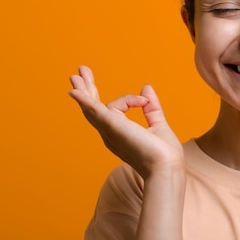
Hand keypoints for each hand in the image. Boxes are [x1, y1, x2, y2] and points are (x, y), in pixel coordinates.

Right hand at [68, 66, 183, 178]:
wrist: (166, 167)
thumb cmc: (163, 154)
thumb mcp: (158, 125)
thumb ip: (151, 108)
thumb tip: (146, 88)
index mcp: (119, 134)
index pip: (114, 109)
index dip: (129, 99)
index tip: (144, 99)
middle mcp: (110, 133)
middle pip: (92, 108)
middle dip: (87, 89)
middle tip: (79, 72)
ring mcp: (109, 130)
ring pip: (91, 106)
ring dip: (84, 89)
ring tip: (76, 74)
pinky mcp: (112, 125)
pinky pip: (94, 110)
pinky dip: (84, 100)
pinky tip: (74, 91)